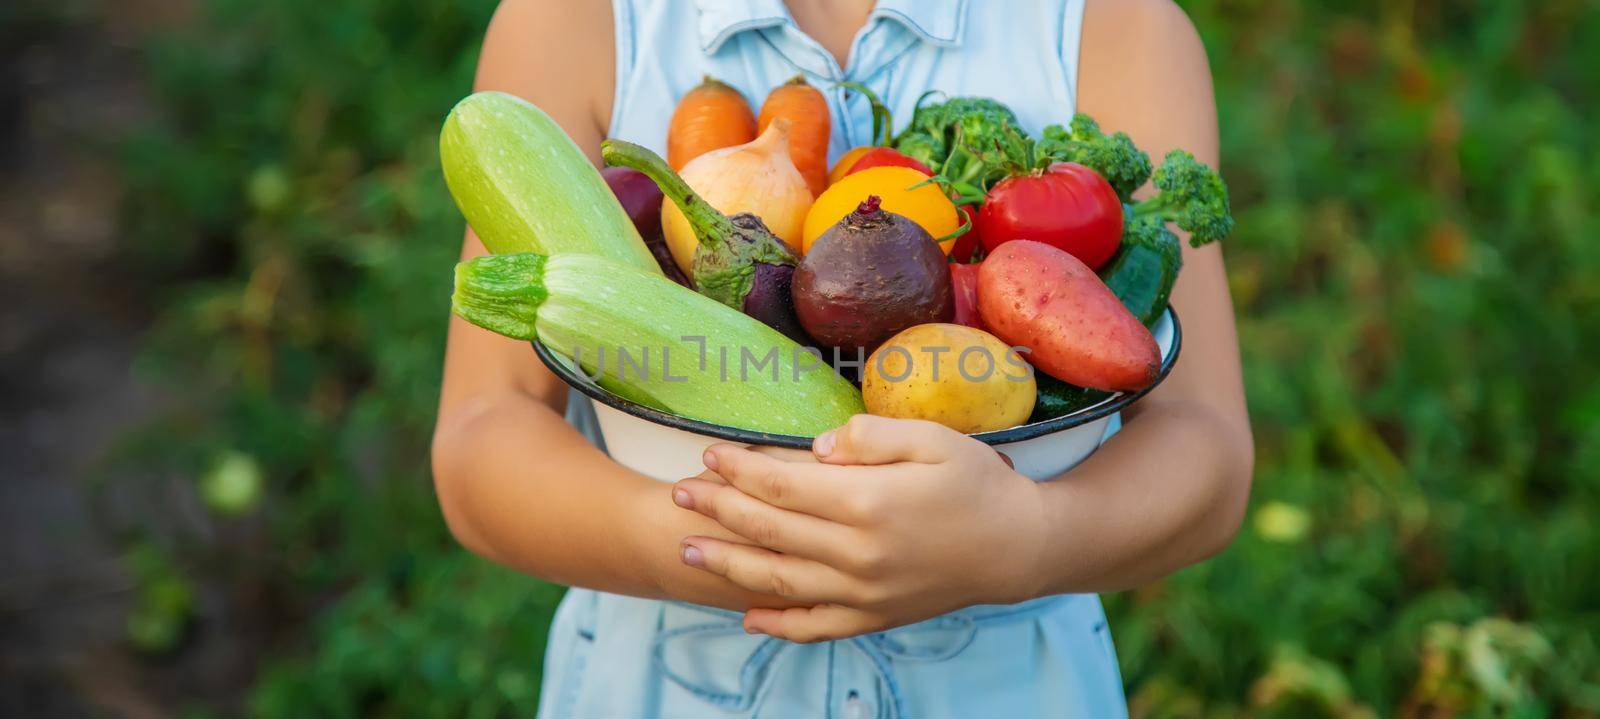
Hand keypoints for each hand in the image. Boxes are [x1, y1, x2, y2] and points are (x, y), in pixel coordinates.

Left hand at [671, 415, 1046, 642]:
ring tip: (690, 548)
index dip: (739, 469)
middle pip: (769, 529)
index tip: (710, 454)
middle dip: (718, 509)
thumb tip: (818, 448)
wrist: (1020, 547)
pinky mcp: (876, 617)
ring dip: (728, 565)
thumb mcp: (934, 438)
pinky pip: (815, 627)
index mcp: (868, 502)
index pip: (782, 483)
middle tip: (680, 494)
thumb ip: (872, 435)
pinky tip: (746, 617)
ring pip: (778, 581)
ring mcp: (865, 592)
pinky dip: (777, 624)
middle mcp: (858, 553)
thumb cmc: (978, 481)